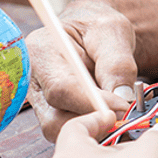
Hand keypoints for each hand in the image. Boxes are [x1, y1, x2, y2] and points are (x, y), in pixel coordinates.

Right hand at [26, 0, 134, 140]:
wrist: (94, 33)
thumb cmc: (99, 27)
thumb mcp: (113, 32)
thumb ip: (117, 63)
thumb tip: (122, 98)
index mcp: (41, 51)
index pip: (62, 88)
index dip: (94, 102)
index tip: (123, 107)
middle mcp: (32, 79)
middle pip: (55, 118)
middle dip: (93, 120)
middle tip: (125, 114)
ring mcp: (39, 100)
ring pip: (61, 130)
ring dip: (93, 128)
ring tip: (118, 110)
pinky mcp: (50, 114)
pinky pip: (69, 130)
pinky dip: (92, 129)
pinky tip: (110, 115)